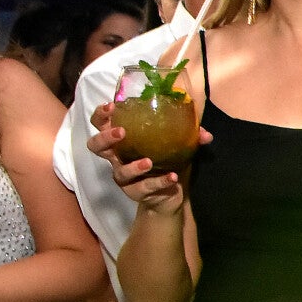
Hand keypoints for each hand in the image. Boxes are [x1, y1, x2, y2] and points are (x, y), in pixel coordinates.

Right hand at [87, 104, 210, 215]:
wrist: (169, 194)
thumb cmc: (166, 161)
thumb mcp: (175, 145)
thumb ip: (189, 136)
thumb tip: (205, 134)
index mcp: (123, 140)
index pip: (101, 124)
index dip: (101, 115)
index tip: (111, 107)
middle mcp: (118, 157)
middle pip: (96, 146)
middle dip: (106, 138)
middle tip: (121, 132)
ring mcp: (124, 176)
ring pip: (120, 172)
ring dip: (134, 166)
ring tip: (149, 161)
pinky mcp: (135, 192)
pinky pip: (144, 188)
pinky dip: (159, 182)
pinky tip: (172, 177)